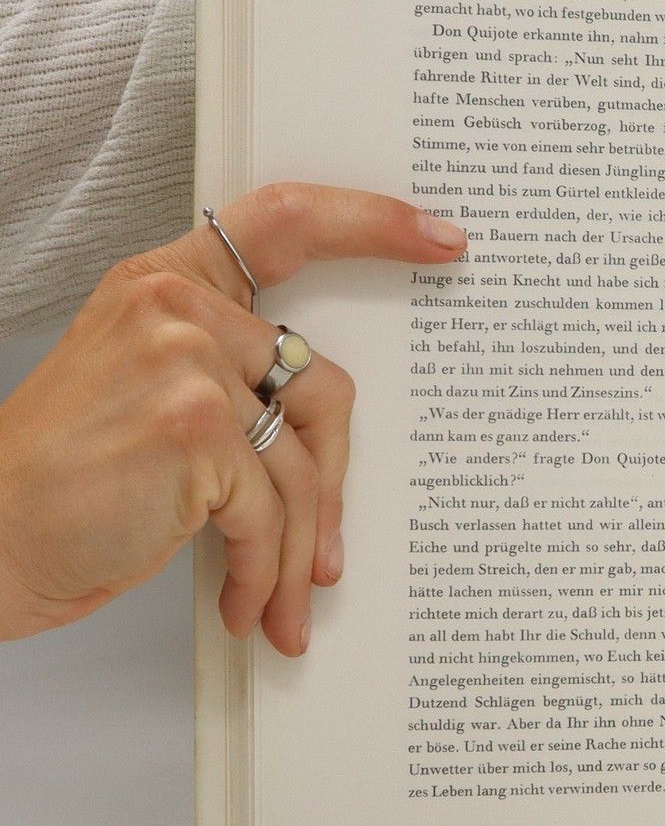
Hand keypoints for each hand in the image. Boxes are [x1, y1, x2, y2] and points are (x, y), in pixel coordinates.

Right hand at [0, 184, 466, 654]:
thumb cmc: (62, 481)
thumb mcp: (141, 391)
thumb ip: (227, 376)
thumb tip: (324, 436)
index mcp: (166, 283)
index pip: (285, 222)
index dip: (373, 222)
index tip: (441, 238)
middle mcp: (176, 309)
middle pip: (320, 387)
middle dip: (330, 486)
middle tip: (328, 553)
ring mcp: (187, 363)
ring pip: (299, 465)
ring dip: (295, 549)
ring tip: (282, 600)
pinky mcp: (195, 428)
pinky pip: (269, 511)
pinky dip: (262, 570)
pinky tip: (246, 603)